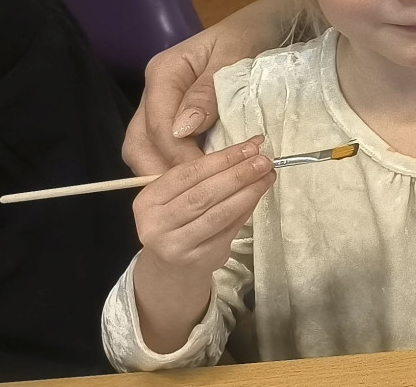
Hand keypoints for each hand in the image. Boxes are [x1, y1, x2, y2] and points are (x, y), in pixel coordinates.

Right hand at [125, 0, 294, 174]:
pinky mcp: (179, 112)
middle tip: (196, 193)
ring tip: (200, 191)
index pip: (157, 125)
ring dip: (168, 171)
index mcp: (164, 71)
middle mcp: (157, 89)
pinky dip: (180, 164)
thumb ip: (208, 92)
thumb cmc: (256, 31)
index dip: (177, 155)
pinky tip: (205, 179)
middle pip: (141, 141)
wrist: (271, 20)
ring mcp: (166, 102)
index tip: (205, 175)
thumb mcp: (236, 55)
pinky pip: (167, 144)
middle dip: (162, 171)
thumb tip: (183, 130)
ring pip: (148, 147)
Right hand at [133, 137, 274, 276]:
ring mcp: (176, 244)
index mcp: (147, 201)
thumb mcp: (174, 198)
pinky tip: (257, 196)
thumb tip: (249, 150)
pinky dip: (246, 210)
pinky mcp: (199, 259)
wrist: (168, 269)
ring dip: (248, 191)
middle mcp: (156, 224)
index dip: (222, 158)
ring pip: (219, 213)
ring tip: (267, 176)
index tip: (249, 147)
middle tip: (264, 161)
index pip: (187, 174)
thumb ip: (205, 175)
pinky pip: (228, 230)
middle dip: (238, 174)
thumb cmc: (176, 224)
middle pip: (203, 194)